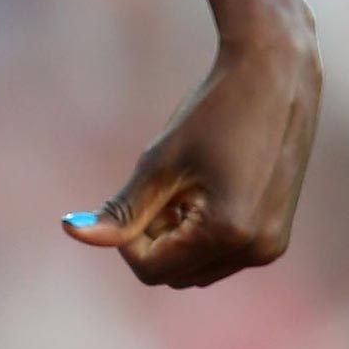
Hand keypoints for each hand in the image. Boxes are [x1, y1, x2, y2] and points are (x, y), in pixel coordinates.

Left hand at [62, 14, 320, 287]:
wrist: (275, 74)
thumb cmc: (213, 111)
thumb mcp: (160, 161)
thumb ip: (122, 208)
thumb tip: (72, 231)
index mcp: (228, 235)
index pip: (152, 270)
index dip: (127, 239)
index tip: (132, 194)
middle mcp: (256, 252)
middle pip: (175, 274)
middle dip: (153, 239)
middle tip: (158, 185)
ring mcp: (271, 246)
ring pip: (198, 268)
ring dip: (177, 238)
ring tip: (183, 184)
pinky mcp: (276, 234)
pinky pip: (223, 255)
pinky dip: (201, 233)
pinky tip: (203, 188)